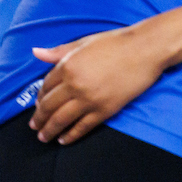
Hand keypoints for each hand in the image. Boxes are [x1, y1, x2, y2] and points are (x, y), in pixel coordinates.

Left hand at [28, 25, 165, 144]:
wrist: (146, 49)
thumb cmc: (117, 42)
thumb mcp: (85, 42)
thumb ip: (59, 51)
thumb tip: (36, 53)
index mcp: (68, 65)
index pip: (46, 86)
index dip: (39, 98)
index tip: (37, 105)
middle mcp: (75, 84)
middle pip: (49, 106)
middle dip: (39, 118)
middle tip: (35, 126)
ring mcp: (89, 99)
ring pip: (61, 119)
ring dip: (50, 130)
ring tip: (44, 137)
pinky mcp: (104, 110)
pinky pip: (82, 127)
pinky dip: (71, 135)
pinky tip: (64, 139)